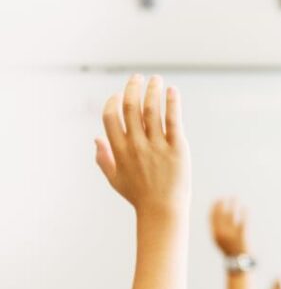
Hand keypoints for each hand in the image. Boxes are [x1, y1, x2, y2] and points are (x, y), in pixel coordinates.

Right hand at [95, 75, 189, 215]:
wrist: (163, 211)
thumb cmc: (139, 196)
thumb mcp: (115, 179)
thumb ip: (103, 158)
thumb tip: (95, 138)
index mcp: (119, 150)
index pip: (110, 117)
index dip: (112, 102)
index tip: (119, 94)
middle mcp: (136, 145)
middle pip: (131, 107)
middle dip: (133, 88)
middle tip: (138, 77)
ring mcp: (157, 146)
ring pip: (152, 110)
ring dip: (153, 90)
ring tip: (156, 79)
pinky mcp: (177, 148)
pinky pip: (173, 120)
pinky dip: (172, 103)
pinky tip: (172, 91)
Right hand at [211, 197, 249, 257]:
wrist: (237, 261)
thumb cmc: (229, 249)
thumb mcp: (219, 239)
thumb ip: (218, 228)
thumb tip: (219, 213)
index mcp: (215, 234)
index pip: (212, 217)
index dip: (214, 207)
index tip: (218, 199)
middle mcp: (222, 233)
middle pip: (221, 214)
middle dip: (223, 203)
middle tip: (226, 196)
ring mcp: (231, 234)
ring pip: (231, 215)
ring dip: (233, 205)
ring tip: (235, 197)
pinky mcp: (242, 236)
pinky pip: (243, 221)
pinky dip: (244, 213)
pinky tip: (245, 207)